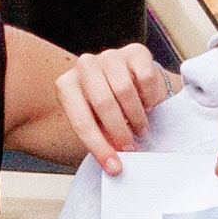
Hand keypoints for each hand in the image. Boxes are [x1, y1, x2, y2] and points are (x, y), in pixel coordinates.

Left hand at [55, 41, 169, 172]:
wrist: (131, 84)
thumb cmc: (111, 109)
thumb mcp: (98, 125)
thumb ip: (102, 140)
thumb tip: (115, 165)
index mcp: (67, 86)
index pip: (81, 121)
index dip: (99, 147)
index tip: (115, 167)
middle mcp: (84, 65)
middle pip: (103, 102)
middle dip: (120, 130)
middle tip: (131, 147)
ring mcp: (110, 56)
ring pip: (125, 90)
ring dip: (137, 116)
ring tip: (141, 128)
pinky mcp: (135, 51)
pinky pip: (145, 78)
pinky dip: (150, 98)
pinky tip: (148, 105)